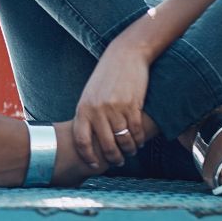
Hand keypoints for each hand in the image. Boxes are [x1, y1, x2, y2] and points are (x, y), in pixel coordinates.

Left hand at [72, 41, 150, 168]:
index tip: (94, 165)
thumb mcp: (90, 95)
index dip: (88, 156)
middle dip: (113, 158)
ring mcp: (115, 108)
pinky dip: (138, 140)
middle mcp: (97, 110)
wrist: (124, 55)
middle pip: (105, 145)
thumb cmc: (106, 77)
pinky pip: (135, 131)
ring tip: (130, 152)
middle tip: (118, 162)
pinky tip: (139, 142)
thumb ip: (88, 114)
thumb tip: (87, 138)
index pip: (81, 140)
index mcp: (83, 109)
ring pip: (122, 140)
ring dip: (128, 150)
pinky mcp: (132, 105)